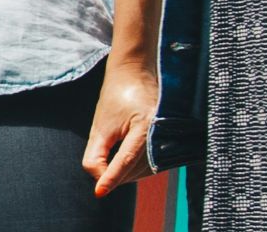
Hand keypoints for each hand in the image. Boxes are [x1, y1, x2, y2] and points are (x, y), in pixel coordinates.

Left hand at [82, 57, 158, 196]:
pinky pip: (152, 165)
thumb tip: (99, 181)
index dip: (110, 178)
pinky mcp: (170, 142)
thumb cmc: (115, 97)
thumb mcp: (101, 125)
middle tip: (100, 166)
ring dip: (126, 174)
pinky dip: (136, 168)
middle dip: (114, 174)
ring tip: (111, 161)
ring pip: (144, 171)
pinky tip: (125, 163)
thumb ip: (96, 154)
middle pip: (134, 170)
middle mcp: (162, 133)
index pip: (125, 161)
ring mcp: (169, 138)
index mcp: (145, 126)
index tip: (99, 193)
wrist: (136, 73)